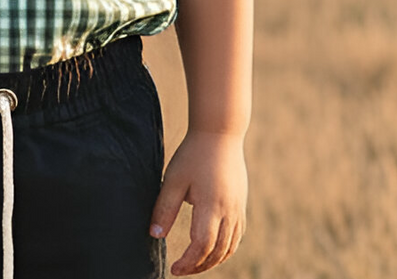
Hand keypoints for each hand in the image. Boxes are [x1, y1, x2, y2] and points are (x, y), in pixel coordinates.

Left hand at [149, 130, 247, 275]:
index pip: (202, 247)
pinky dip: (226, 248)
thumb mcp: (173, 179)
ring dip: (213, 260)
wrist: (220, 131)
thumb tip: (155, 235)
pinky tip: (213, 248)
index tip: (173, 269)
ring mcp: (238, 207)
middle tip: (181, 269)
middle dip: (199, 266)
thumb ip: (164, 208)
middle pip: (218, 252)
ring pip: (230, 246)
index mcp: (211, 206)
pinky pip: (238, 234)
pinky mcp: (241, 202)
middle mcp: (229, 210)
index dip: (188, 263)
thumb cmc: (193, 153)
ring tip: (195, 263)